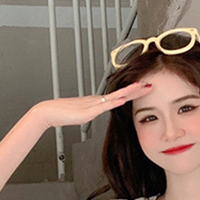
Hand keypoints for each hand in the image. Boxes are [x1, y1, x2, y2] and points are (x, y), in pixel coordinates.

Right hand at [34, 82, 152, 128]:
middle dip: (136, 90)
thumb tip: (98, 112)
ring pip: (115, 96)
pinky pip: (104, 105)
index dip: (132, 92)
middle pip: (121, 93)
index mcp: (97, 102)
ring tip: (142, 88)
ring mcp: (93, 104)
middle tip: (150, 84)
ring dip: (129, 92)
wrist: (49, 112)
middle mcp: (97, 100)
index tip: (144, 88)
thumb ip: (92, 112)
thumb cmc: (63, 113)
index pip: (119, 95)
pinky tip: (122, 100)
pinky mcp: (88, 110)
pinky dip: (114, 102)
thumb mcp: (83, 114)